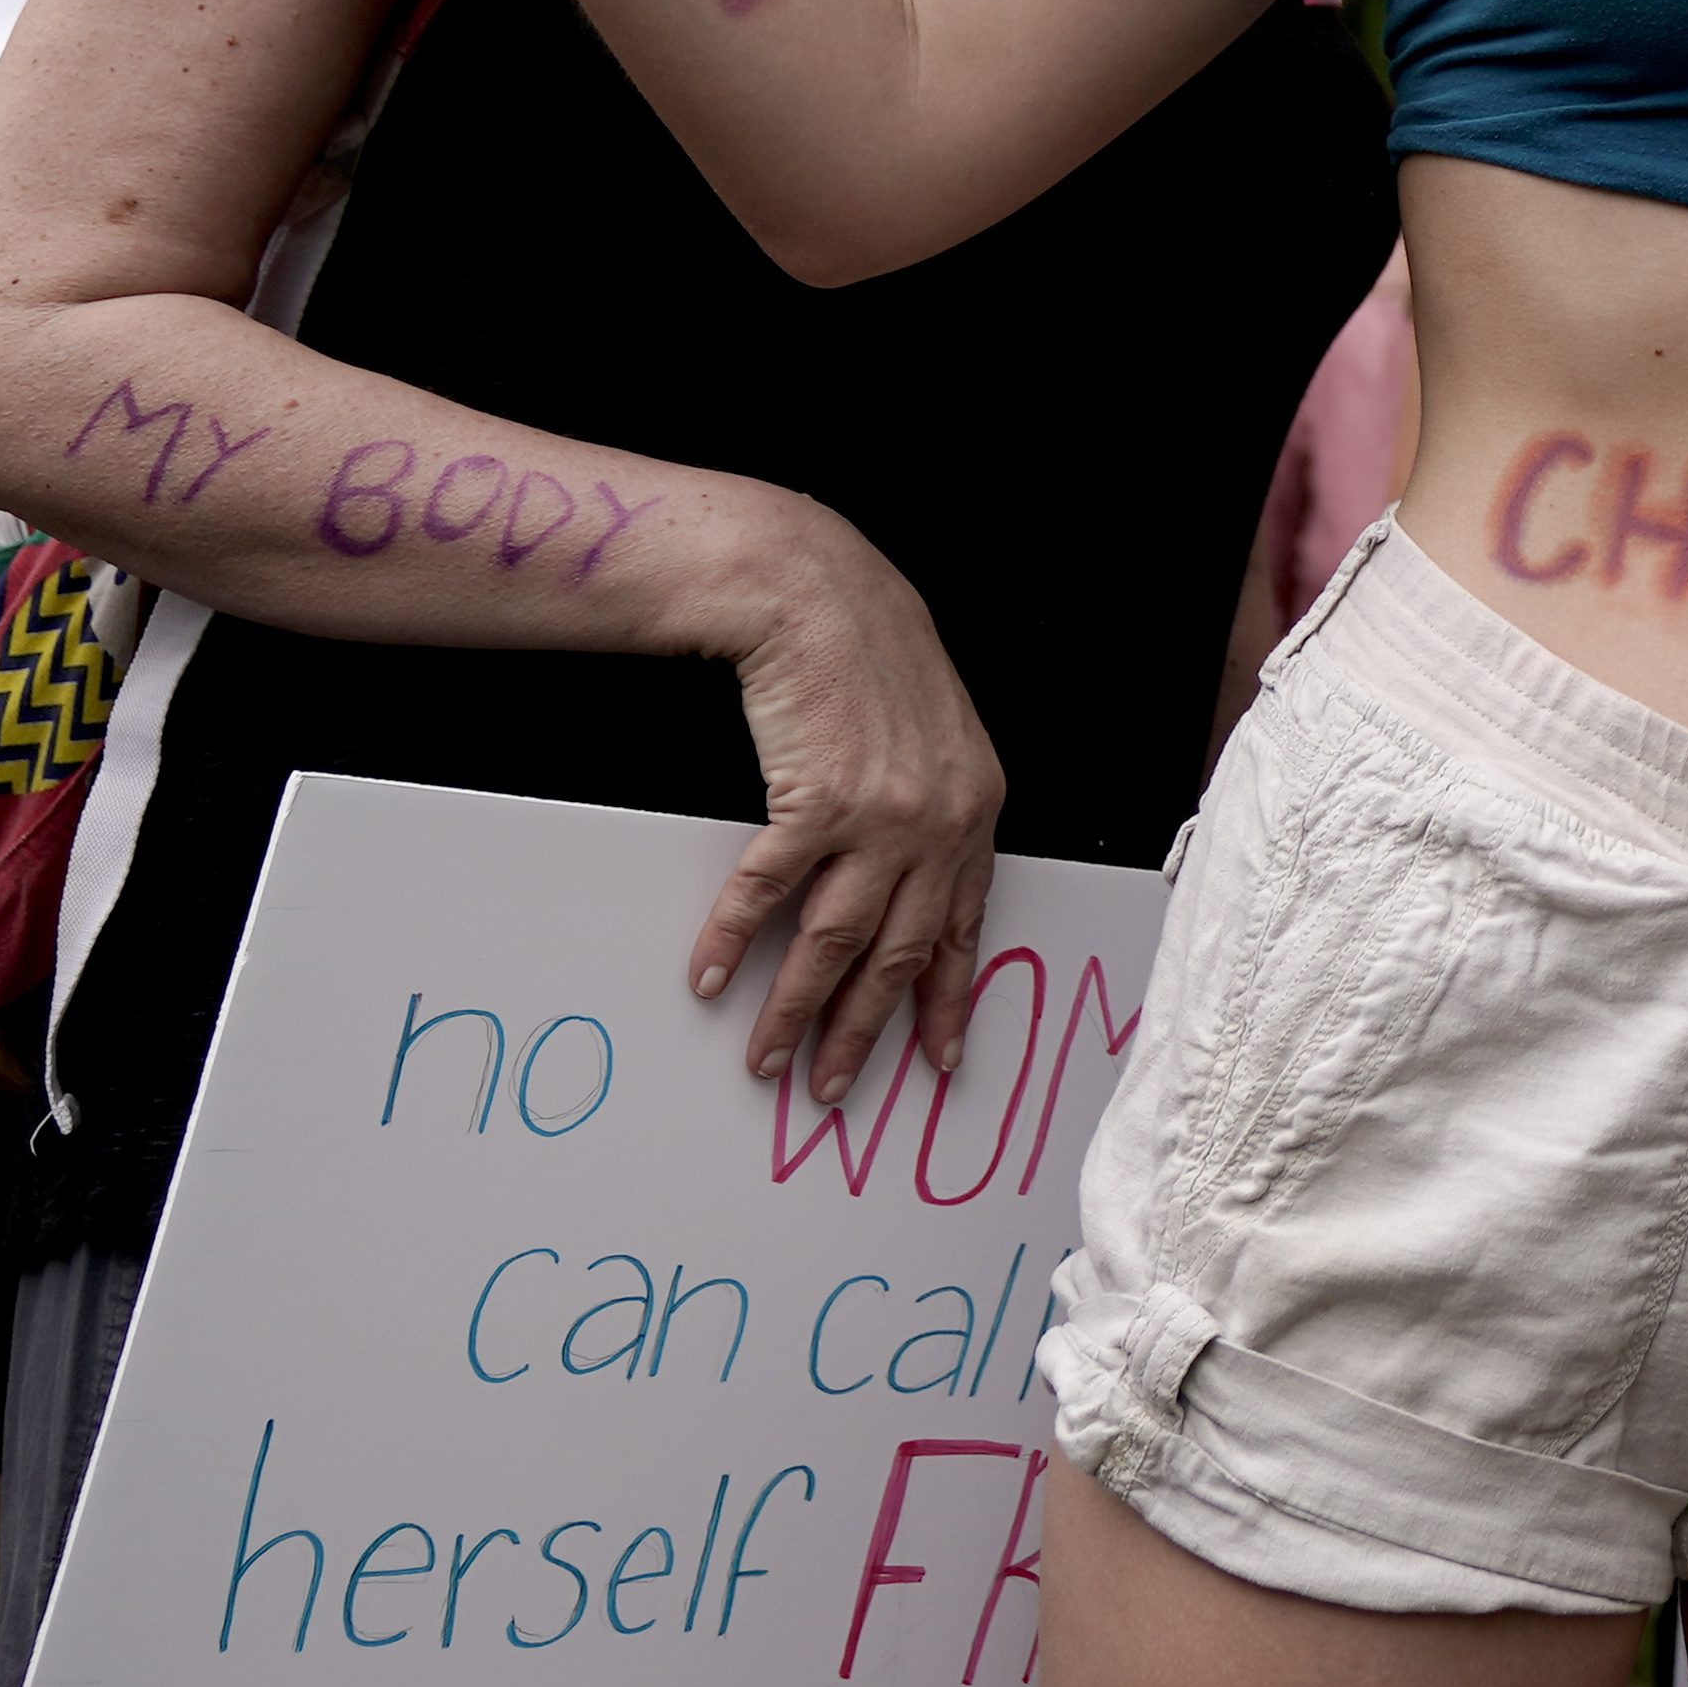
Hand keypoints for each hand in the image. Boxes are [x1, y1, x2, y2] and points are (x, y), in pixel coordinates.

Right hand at [697, 514, 1009, 1107]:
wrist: (821, 596)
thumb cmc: (873, 662)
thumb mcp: (937, 740)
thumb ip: (934, 813)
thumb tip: (909, 890)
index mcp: (976, 811)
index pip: (962, 929)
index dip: (945, 1001)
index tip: (937, 1061)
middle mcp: (940, 821)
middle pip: (899, 954)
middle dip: (865, 1032)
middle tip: (833, 1090)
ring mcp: (882, 814)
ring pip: (836, 942)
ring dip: (797, 1011)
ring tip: (768, 1060)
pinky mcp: (817, 800)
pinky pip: (769, 892)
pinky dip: (734, 940)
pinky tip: (710, 978)